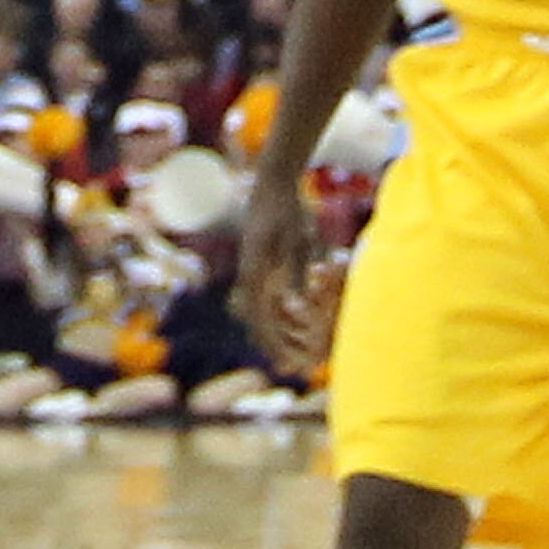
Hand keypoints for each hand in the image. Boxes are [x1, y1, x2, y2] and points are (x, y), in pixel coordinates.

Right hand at [233, 164, 327, 376]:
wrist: (273, 182)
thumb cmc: (290, 210)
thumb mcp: (299, 243)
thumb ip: (295, 276)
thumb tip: (294, 310)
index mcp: (256, 271)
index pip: (259, 317)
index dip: (272, 342)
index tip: (286, 361)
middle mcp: (249, 273)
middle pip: (253, 319)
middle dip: (270, 343)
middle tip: (288, 365)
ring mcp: (251, 268)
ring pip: (255, 310)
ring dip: (271, 330)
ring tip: (289, 350)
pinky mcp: (257, 263)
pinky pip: (260, 296)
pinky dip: (273, 314)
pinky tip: (289, 321)